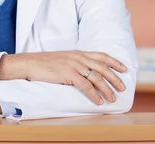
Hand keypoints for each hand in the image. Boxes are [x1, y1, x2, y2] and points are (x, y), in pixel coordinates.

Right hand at [0, 51, 126, 104]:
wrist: (30, 63)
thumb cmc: (44, 63)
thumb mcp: (63, 59)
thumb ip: (75, 63)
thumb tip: (85, 73)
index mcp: (78, 53)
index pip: (101, 55)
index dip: (114, 62)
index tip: (124, 68)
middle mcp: (78, 57)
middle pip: (102, 67)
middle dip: (115, 77)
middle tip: (123, 87)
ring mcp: (73, 65)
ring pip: (96, 77)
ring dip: (106, 89)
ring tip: (113, 98)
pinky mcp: (68, 74)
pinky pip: (85, 86)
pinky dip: (94, 94)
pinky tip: (98, 101)